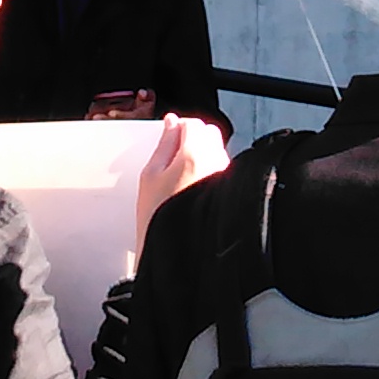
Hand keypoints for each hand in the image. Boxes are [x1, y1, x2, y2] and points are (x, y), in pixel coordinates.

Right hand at [133, 114, 228, 253]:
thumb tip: (171, 123)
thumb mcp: (149, 177)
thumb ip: (163, 144)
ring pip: (217, 152)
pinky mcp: (229, 193)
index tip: (170, 135)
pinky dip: (210, 173)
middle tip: (175, 154)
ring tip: (182, 177)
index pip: (194, 124)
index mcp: (195, 155)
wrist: (177, 255)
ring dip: (203, 156)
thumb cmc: (159, 219)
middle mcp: (217, 163)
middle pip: (210, 135)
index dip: (180, 127)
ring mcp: (225, 179)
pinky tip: (193, 189)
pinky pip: (221, 171)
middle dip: (194, 139)